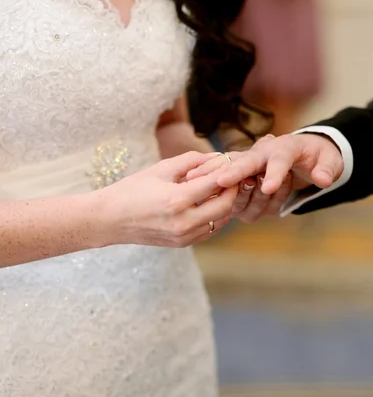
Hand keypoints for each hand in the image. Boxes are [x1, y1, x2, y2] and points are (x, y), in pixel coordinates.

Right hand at [97, 151, 236, 246]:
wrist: (109, 220)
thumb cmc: (132, 190)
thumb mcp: (160, 169)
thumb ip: (191, 160)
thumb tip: (215, 156)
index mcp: (175, 200)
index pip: (214, 185)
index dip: (227, 173)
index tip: (233, 164)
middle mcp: (182, 222)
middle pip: (224, 206)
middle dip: (232, 190)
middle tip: (234, 177)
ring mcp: (184, 236)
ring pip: (220, 220)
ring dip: (226, 204)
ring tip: (223, 189)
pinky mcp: (183, 243)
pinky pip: (210, 230)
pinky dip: (216, 216)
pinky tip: (212, 203)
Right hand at [186, 131, 341, 222]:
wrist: (305, 154)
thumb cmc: (318, 156)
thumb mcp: (331, 159)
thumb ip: (328, 169)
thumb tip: (323, 180)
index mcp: (284, 146)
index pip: (279, 160)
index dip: (274, 174)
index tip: (268, 188)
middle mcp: (263, 154)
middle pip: (246, 163)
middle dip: (235, 173)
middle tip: (221, 182)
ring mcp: (251, 168)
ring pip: (243, 185)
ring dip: (254, 198)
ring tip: (275, 190)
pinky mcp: (246, 182)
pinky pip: (243, 201)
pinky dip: (248, 206)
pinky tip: (261, 206)